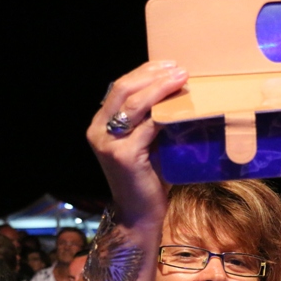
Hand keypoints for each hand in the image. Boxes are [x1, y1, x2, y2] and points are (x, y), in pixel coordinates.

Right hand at [87, 61, 188, 225]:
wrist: (140, 215)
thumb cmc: (148, 180)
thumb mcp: (146, 144)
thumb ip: (151, 122)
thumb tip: (178, 96)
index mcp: (101, 124)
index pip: (120, 87)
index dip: (144, 72)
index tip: (169, 65)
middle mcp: (98, 131)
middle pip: (124, 89)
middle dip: (153, 75)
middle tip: (179, 69)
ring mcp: (109, 143)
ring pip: (135, 104)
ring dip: (161, 88)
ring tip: (182, 79)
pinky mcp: (124, 156)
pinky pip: (148, 127)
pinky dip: (166, 114)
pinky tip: (181, 107)